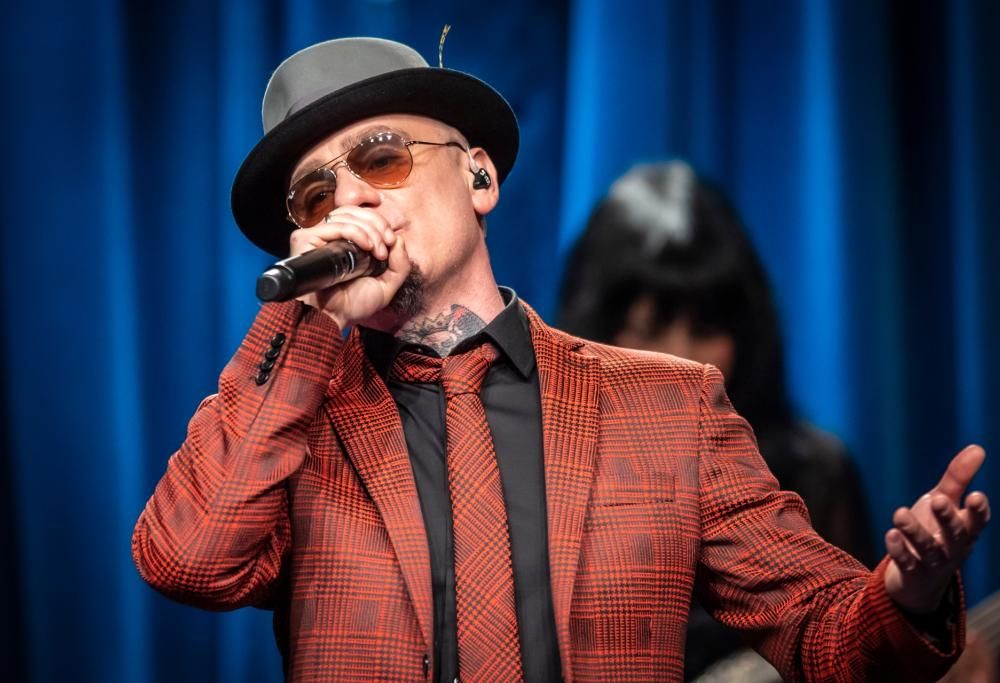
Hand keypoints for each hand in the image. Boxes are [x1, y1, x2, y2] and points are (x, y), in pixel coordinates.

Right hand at [288, 207, 410, 328]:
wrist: (334, 318)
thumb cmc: (354, 304)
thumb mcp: (387, 285)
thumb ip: (400, 264)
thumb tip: (399, 239)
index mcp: (346, 242)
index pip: (361, 216)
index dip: (379, 223)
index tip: (391, 241)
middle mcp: (330, 236)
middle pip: (355, 211)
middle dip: (377, 225)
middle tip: (386, 246)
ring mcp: (317, 236)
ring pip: (346, 215)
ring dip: (369, 230)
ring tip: (377, 252)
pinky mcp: (305, 239)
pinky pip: (335, 225)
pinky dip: (356, 232)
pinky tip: (367, 246)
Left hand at [883, 445, 990, 613]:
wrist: (919, 578)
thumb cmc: (936, 532)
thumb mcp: (945, 501)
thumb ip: (959, 478)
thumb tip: (978, 448)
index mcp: (965, 531)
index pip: (976, 522)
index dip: (977, 511)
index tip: (975, 495)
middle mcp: (953, 548)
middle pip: (955, 535)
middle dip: (948, 518)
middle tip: (938, 499)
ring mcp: (933, 563)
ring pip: (927, 549)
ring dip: (915, 532)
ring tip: (899, 514)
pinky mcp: (911, 574)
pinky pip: (906, 563)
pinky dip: (898, 551)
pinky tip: (890, 535)